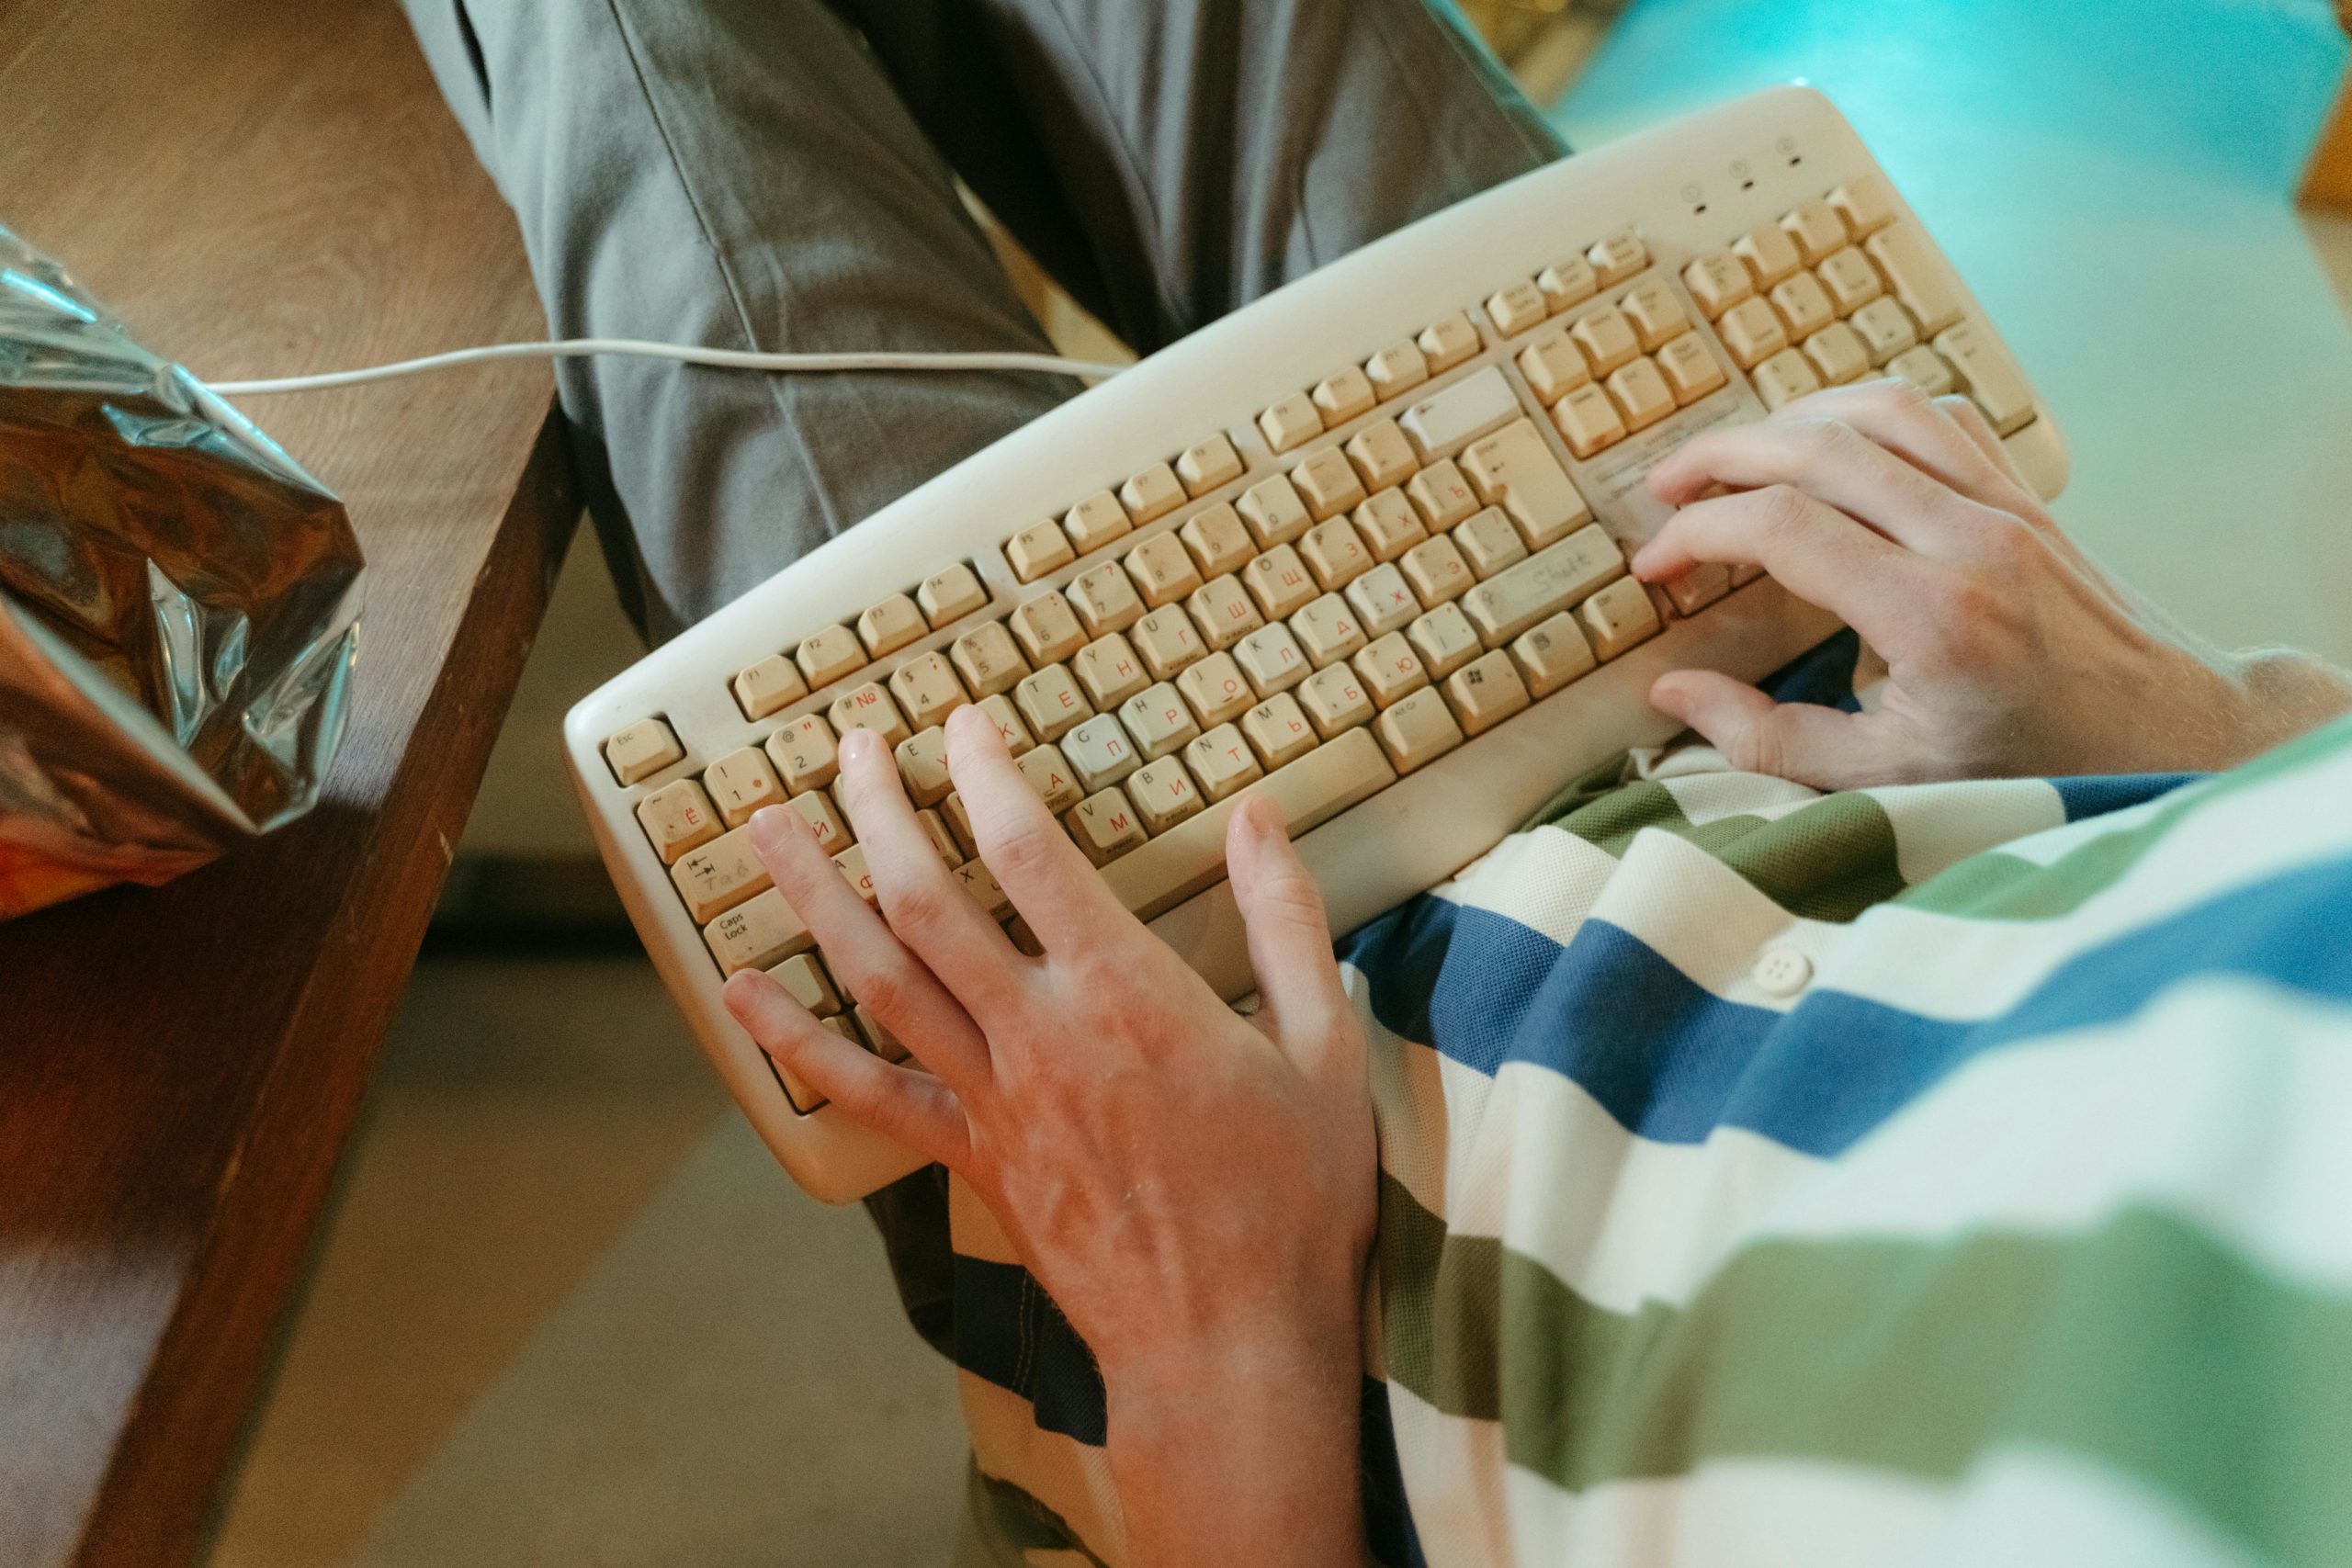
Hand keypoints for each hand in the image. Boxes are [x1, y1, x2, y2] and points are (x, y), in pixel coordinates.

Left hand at [721, 706, 1374, 1567]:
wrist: (1229, 1345)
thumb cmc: (1290, 1201)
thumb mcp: (1324, 1046)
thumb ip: (1287, 920)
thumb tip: (1255, 814)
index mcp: (1126, 993)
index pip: (1028, 849)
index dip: (984, 772)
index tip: (962, 723)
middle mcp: (1039, 1033)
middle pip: (926, 896)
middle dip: (879, 809)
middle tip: (852, 746)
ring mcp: (993, 1099)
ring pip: (877, 977)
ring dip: (816, 894)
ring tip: (765, 828)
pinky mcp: (973, 1159)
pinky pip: (867, 1090)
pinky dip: (798, 1038)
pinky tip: (746, 991)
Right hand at [1631, 380, 2351, 786]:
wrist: (2171, 735)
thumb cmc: (2032, 766)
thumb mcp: (1889, 778)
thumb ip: (1769, 740)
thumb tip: (1674, 695)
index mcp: (1929, 616)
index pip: (1783, 528)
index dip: (1698, 533)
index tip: (1657, 567)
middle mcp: (1969, 541)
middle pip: (1818, 448)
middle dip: (1721, 456)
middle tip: (1663, 489)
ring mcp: (2004, 506)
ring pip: (1878, 409)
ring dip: (1789, 419)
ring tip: (1731, 455)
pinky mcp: (2024, 494)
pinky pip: (1936, 415)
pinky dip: (1864, 412)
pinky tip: (1825, 442)